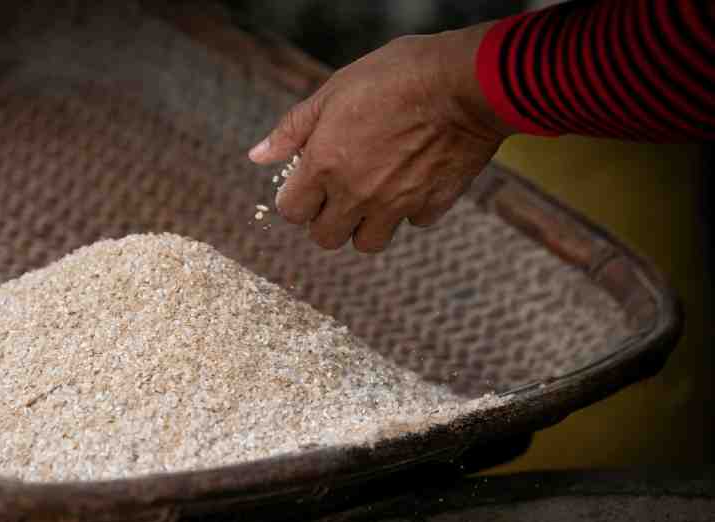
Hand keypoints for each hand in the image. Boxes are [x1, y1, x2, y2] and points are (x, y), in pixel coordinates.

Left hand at [249, 22, 513, 251]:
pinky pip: (413, 222)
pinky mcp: (432, 205)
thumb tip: (257, 156)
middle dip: (327, 219)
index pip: (291, 212)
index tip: (308, 184)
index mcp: (325, 166)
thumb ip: (292, 129)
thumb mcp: (333, 90)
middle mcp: (356, 194)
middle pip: (326, 238)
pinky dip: (410, 209)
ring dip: (365, 224)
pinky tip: (413, 180)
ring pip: (368, 242)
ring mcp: (396, 205)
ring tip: (374, 194)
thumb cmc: (396, 77)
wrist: (465, 82)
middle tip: (339, 193)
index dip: (296, 199)